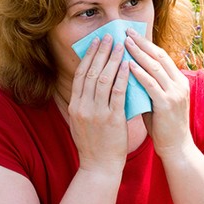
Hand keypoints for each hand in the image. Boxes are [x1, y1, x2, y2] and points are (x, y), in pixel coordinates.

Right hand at [68, 34, 129, 175]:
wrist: (99, 167)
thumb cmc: (93, 144)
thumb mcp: (81, 122)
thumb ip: (84, 103)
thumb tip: (91, 84)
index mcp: (75, 106)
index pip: (81, 75)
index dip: (89, 56)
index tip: (96, 42)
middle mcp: (83, 107)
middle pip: (91, 72)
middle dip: (101, 52)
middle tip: (109, 37)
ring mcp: (97, 113)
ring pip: (104, 79)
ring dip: (113, 60)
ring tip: (121, 46)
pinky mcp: (112, 119)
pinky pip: (118, 93)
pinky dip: (123, 77)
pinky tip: (128, 66)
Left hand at [125, 29, 193, 159]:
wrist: (176, 148)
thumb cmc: (163, 125)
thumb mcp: (156, 101)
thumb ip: (147, 87)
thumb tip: (127, 73)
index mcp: (178, 81)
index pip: (161, 56)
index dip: (146, 44)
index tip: (131, 34)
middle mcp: (179, 83)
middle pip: (159, 56)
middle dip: (141, 42)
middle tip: (125, 31)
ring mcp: (175, 93)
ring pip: (155, 67)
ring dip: (138, 53)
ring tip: (124, 43)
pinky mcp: (167, 104)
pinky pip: (151, 84)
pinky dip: (139, 73)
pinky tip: (127, 65)